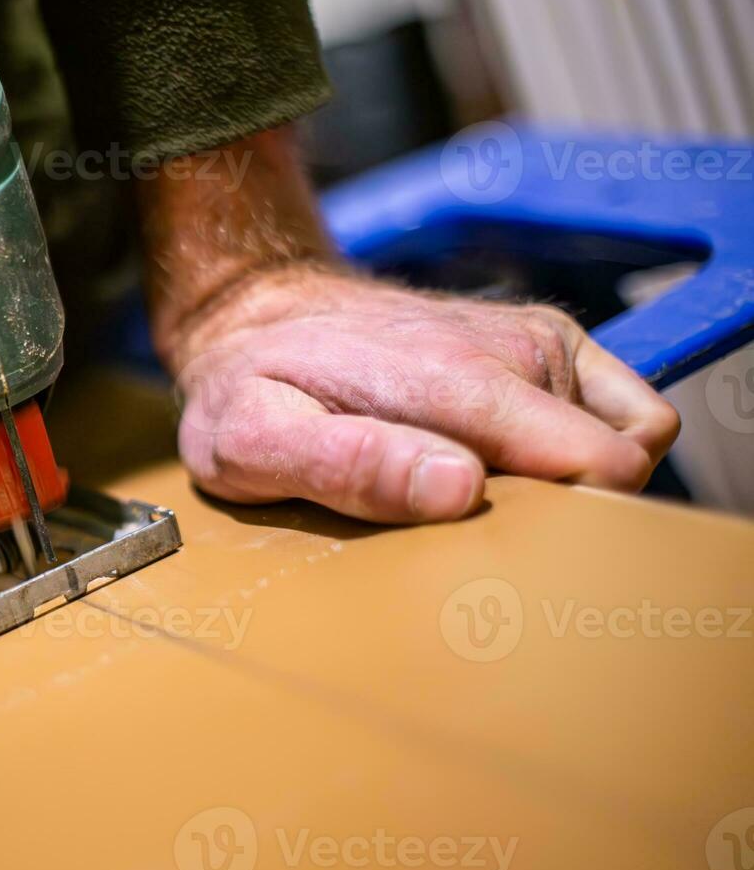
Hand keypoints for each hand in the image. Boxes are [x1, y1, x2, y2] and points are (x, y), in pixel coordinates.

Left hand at [141, 130, 679, 523]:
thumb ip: (346, 466)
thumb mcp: (252, 439)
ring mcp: (536, 341)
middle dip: (567, 514)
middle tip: (473, 533)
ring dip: (567, 481)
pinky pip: (622, 411)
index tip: (502, 556)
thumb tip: (459, 489)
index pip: (600, 469)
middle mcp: (514, 351)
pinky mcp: (543, 342)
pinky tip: (509, 460)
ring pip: (623, 444)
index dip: (566, 530)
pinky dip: (586, 443)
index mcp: (455, 380)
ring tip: (477, 492)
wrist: (255, 313)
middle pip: (617, 467)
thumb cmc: (246, 387)